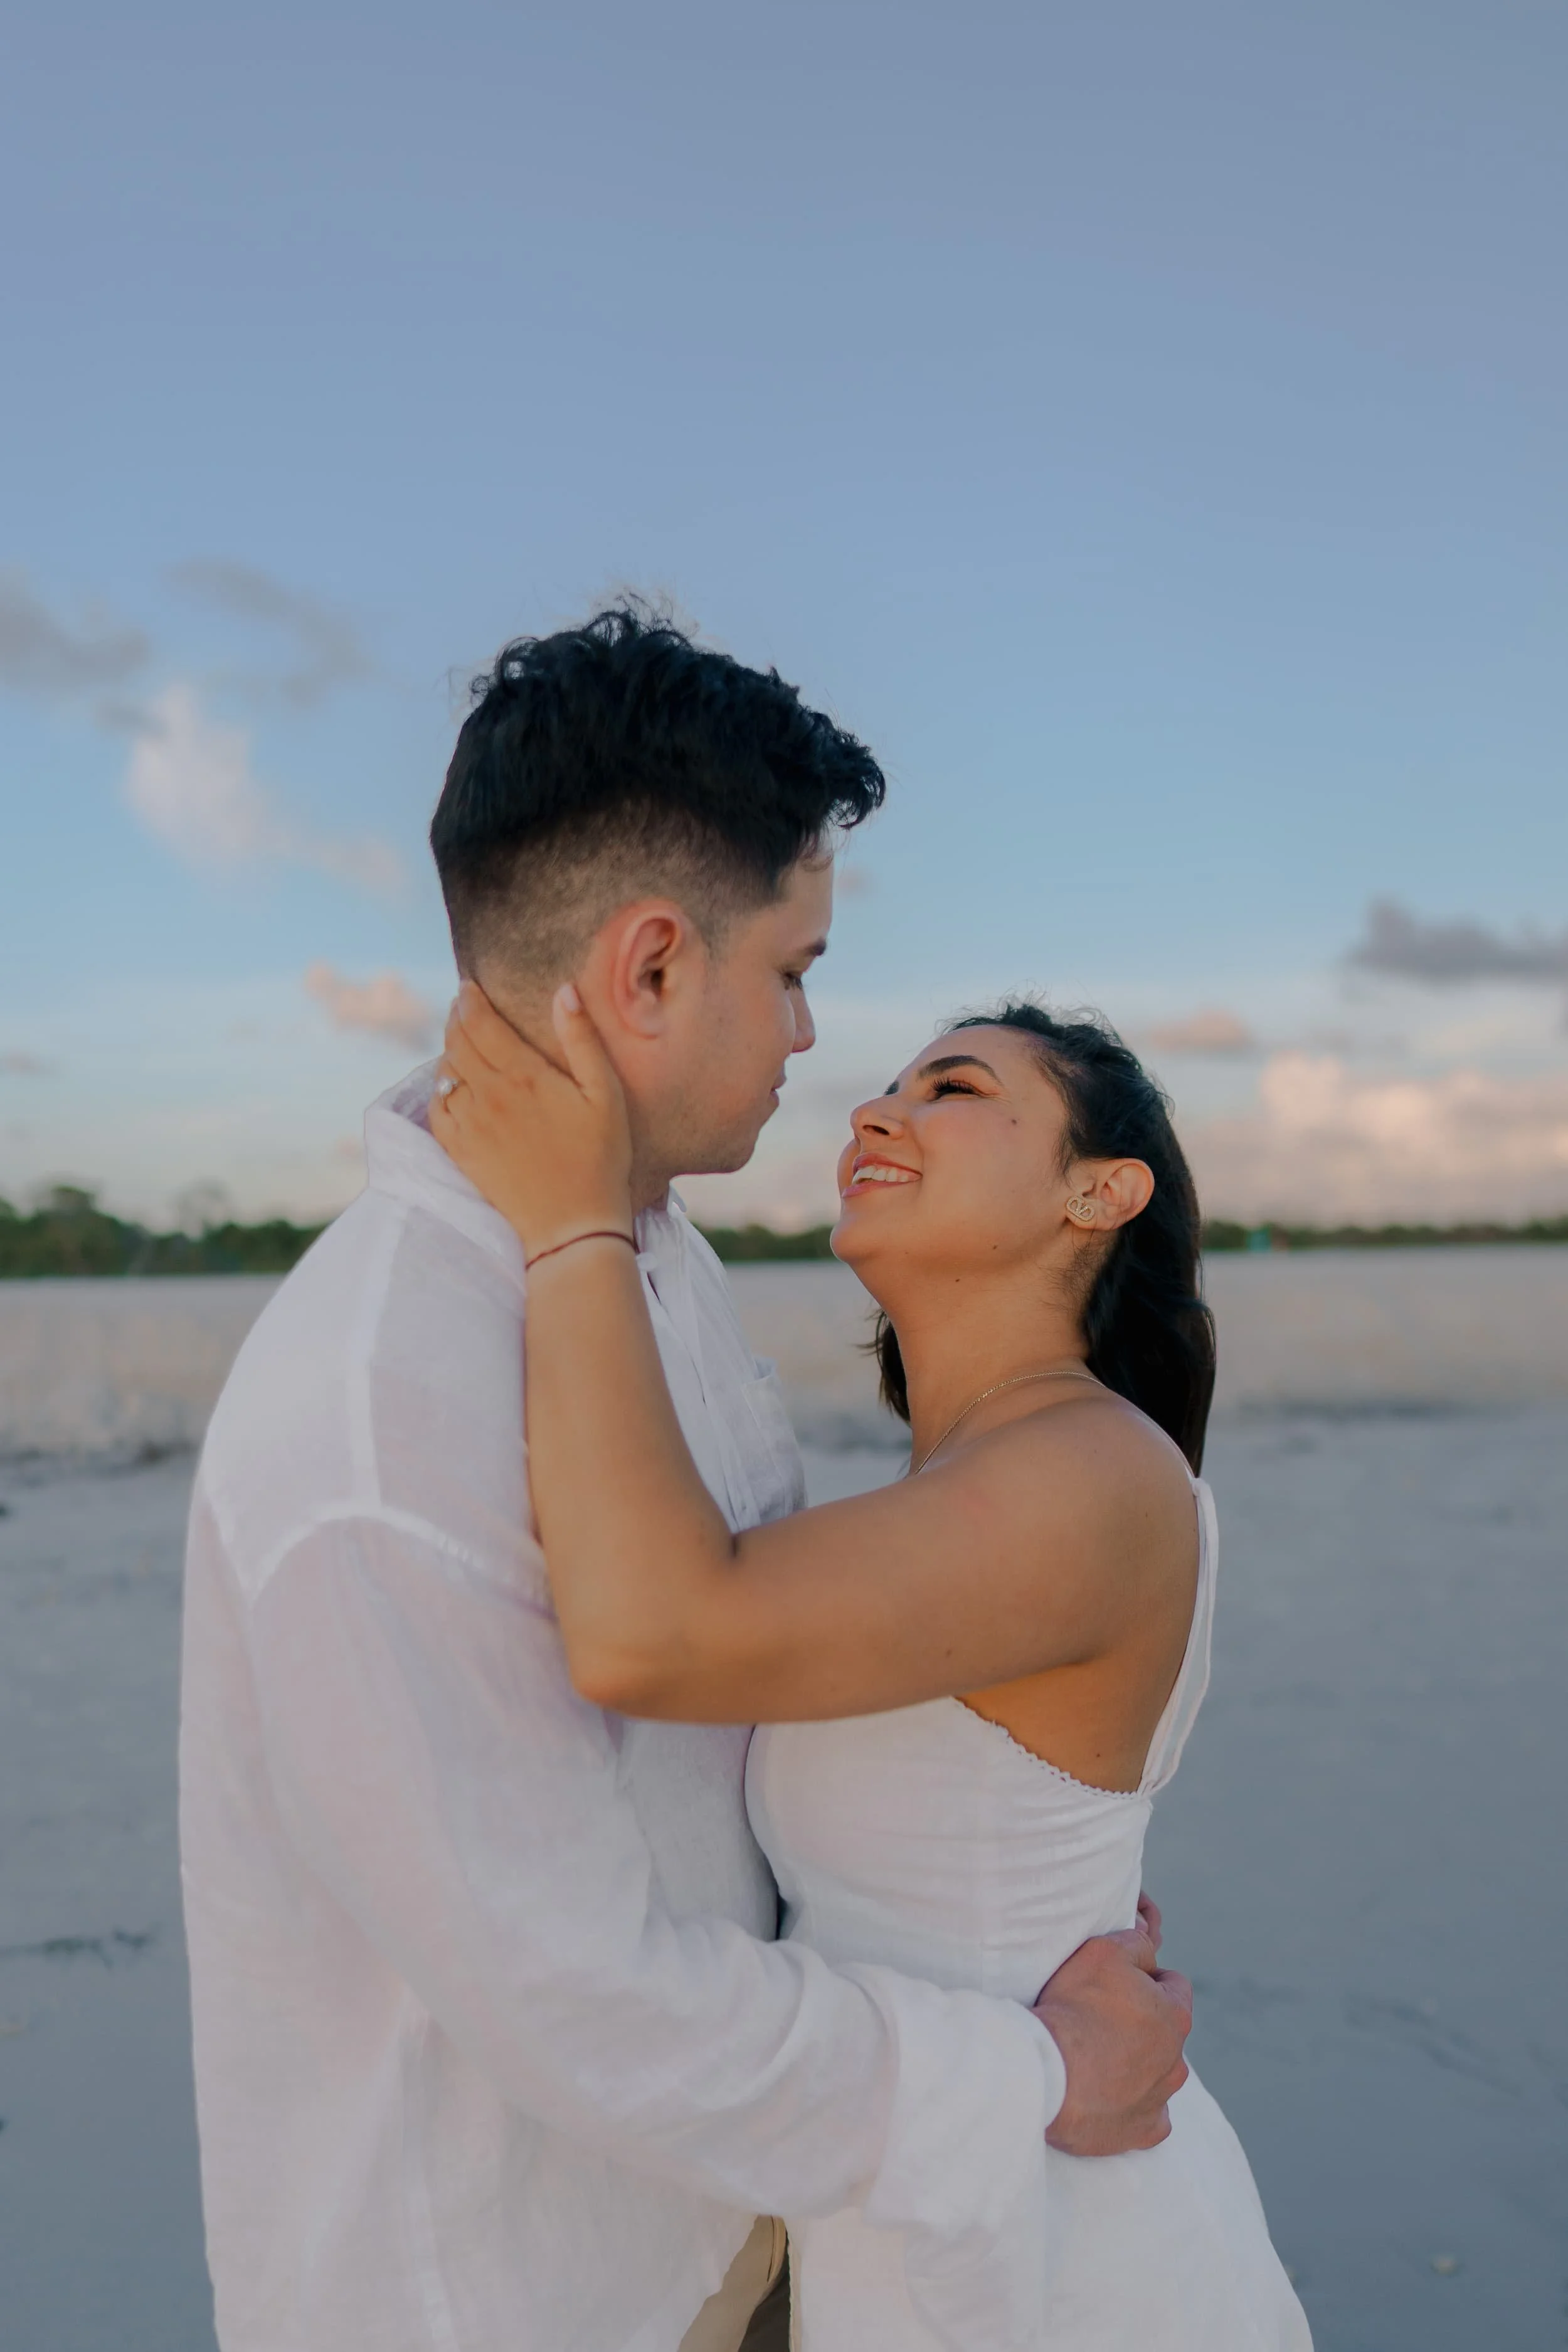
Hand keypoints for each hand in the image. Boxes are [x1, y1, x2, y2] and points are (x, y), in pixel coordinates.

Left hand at [430, 981, 634, 1257]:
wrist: (572, 1223)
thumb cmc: (599, 1157)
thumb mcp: (605, 1093)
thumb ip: (581, 1039)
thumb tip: (563, 991)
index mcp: (523, 1075)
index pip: (481, 1024)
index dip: (470, 1000)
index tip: (468, 987)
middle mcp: (489, 1095)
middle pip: (456, 1043)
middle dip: (455, 1019)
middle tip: (460, 1007)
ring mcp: (471, 1125)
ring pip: (444, 1074)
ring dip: (448, 1052)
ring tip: (458, 1042)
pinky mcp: (462, 1152)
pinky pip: (436, 1110)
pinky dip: (439, 1091)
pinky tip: (450, 1086)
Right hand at [1033, 1892, 1191, 2156]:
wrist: (1047, 2071)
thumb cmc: (1075, 2007)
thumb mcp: (1103, 1951)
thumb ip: (1135, 1944)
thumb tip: (1148, 1947)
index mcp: (1174, 2016)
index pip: (1174, 1986)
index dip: (1146, 1979)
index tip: (1117, 1983)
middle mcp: (1177, 2061)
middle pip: (1165, 2033)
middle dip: (1142, 2023)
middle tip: (1100, 2019)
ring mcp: (1160, 2100)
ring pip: (1158, 2075)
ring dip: (1137, 2064)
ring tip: (1097, 2057)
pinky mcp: (1141, 2132)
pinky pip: (1147, 2117)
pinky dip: (1131, 2106)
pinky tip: (1106, 2095)